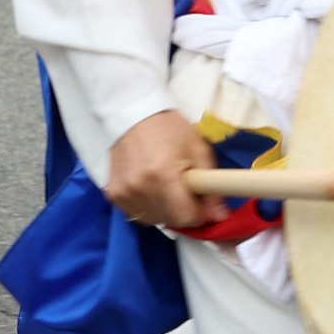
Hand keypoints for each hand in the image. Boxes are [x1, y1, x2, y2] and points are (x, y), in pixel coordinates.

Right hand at [103, 109, 219, 231]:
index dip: (201, 214)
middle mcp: (140, 187)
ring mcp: (124, 193)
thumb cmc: (168, 127)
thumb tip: (220, 215)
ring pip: (154, 220)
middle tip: (188, 192)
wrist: (132, 113)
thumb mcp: (198, 150)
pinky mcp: (114, 194)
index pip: (186, 217)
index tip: (204, 205)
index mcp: (163, 175)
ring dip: (166, 211)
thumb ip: (212, 186)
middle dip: (185, 212)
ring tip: (168, 188)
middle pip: (171, 220)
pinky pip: (137, 214)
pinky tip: (152, 190)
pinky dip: (149, 208)